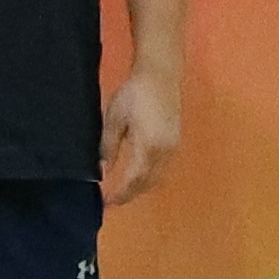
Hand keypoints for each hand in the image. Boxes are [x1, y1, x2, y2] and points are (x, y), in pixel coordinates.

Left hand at [101, 70, 181, 207]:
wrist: (160, 75)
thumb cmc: (134, 94)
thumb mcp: (114, 119)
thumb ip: (108, 146)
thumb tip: (103, 170)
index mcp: (148, 146)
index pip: (133, 180)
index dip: (120, 193)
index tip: (107, 202)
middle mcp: (164, 151)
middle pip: (147, 183)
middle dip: (130, 195)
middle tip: (112, 202)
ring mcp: (173, 147)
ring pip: (157, 177)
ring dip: (141, 188)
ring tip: (123, 193)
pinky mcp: (176, 142)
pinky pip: (163, 168)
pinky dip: (150, 178)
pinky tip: (138, 177)